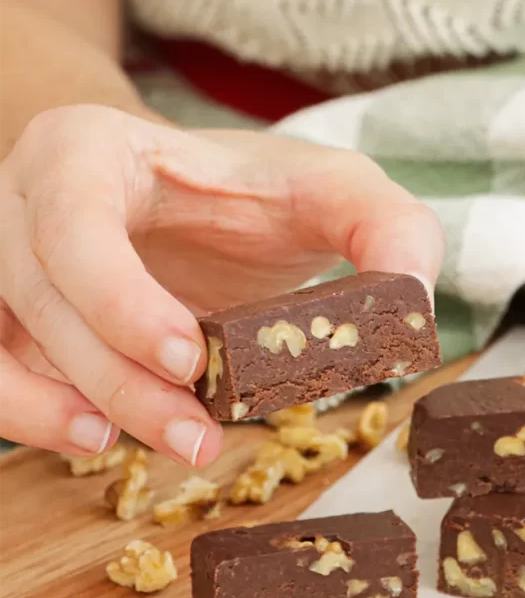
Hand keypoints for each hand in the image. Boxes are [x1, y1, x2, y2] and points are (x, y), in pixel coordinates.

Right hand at [0, 104, 442, 463]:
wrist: (187, 205)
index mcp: (88, 149)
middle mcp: (21, 199)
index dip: (117, 295)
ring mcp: (3, 261)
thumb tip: (412, 302)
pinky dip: (25, 411)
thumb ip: (384, 227)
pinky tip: (91, 436)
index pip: (74, 219)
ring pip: (2, 339)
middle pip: (36, 292)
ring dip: (58, 406)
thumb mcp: (332, 191)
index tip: (189, 357)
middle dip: (114, 375)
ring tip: (136, 447)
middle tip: (195, 434)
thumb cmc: (254, 196)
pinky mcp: (7, 316)